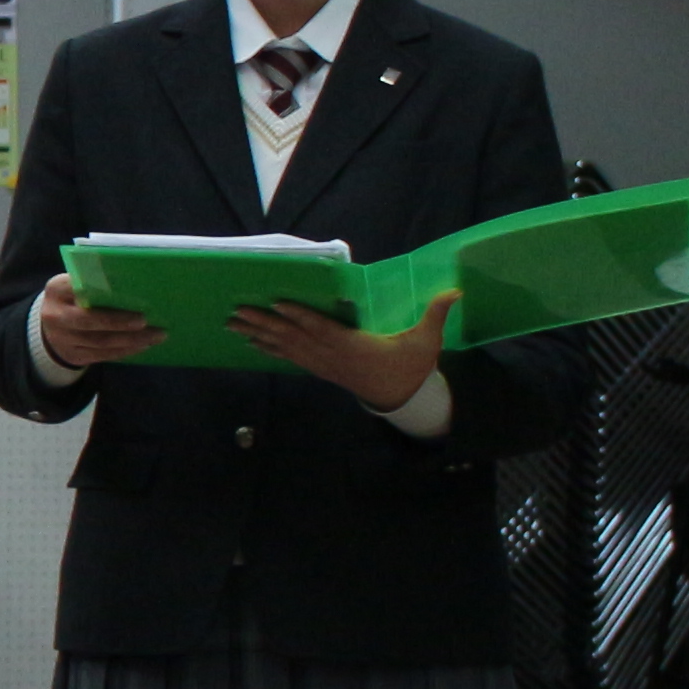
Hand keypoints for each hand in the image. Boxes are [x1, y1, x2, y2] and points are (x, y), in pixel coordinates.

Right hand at [35, 272, 167, 369]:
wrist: (50, 326)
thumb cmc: (74, 298)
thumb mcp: (76, 285)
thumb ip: (95, 283)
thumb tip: (134, 283)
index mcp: (56, 290)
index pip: (80, 288)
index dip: (103, 293)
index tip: (128, 293)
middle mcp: (55, 315)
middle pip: (89, 320)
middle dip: (120, 322)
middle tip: (145, 321)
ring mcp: (62, 339)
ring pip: (100, 341)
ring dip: (130, 340)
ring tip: (155, 336)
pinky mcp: (73, 356)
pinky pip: (102, 355)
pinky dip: (124, 350)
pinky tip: (142, 346)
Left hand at [230, 286, 456, 410]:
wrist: (402, 397)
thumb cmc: (411, 366)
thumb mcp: (427, 342)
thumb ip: (435, 315)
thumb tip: (454, 291)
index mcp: (354, 347)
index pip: (322, 329)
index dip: (300, 317)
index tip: (278, 304)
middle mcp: (332, 356)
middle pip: (293, 338)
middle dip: (264, 324)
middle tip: (237, 313)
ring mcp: (323, 364)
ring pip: (286, 348)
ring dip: (259, 335)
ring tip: (233, 324)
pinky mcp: (320, 369)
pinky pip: (290, 358)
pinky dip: (270, 349)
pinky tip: (252, 342)